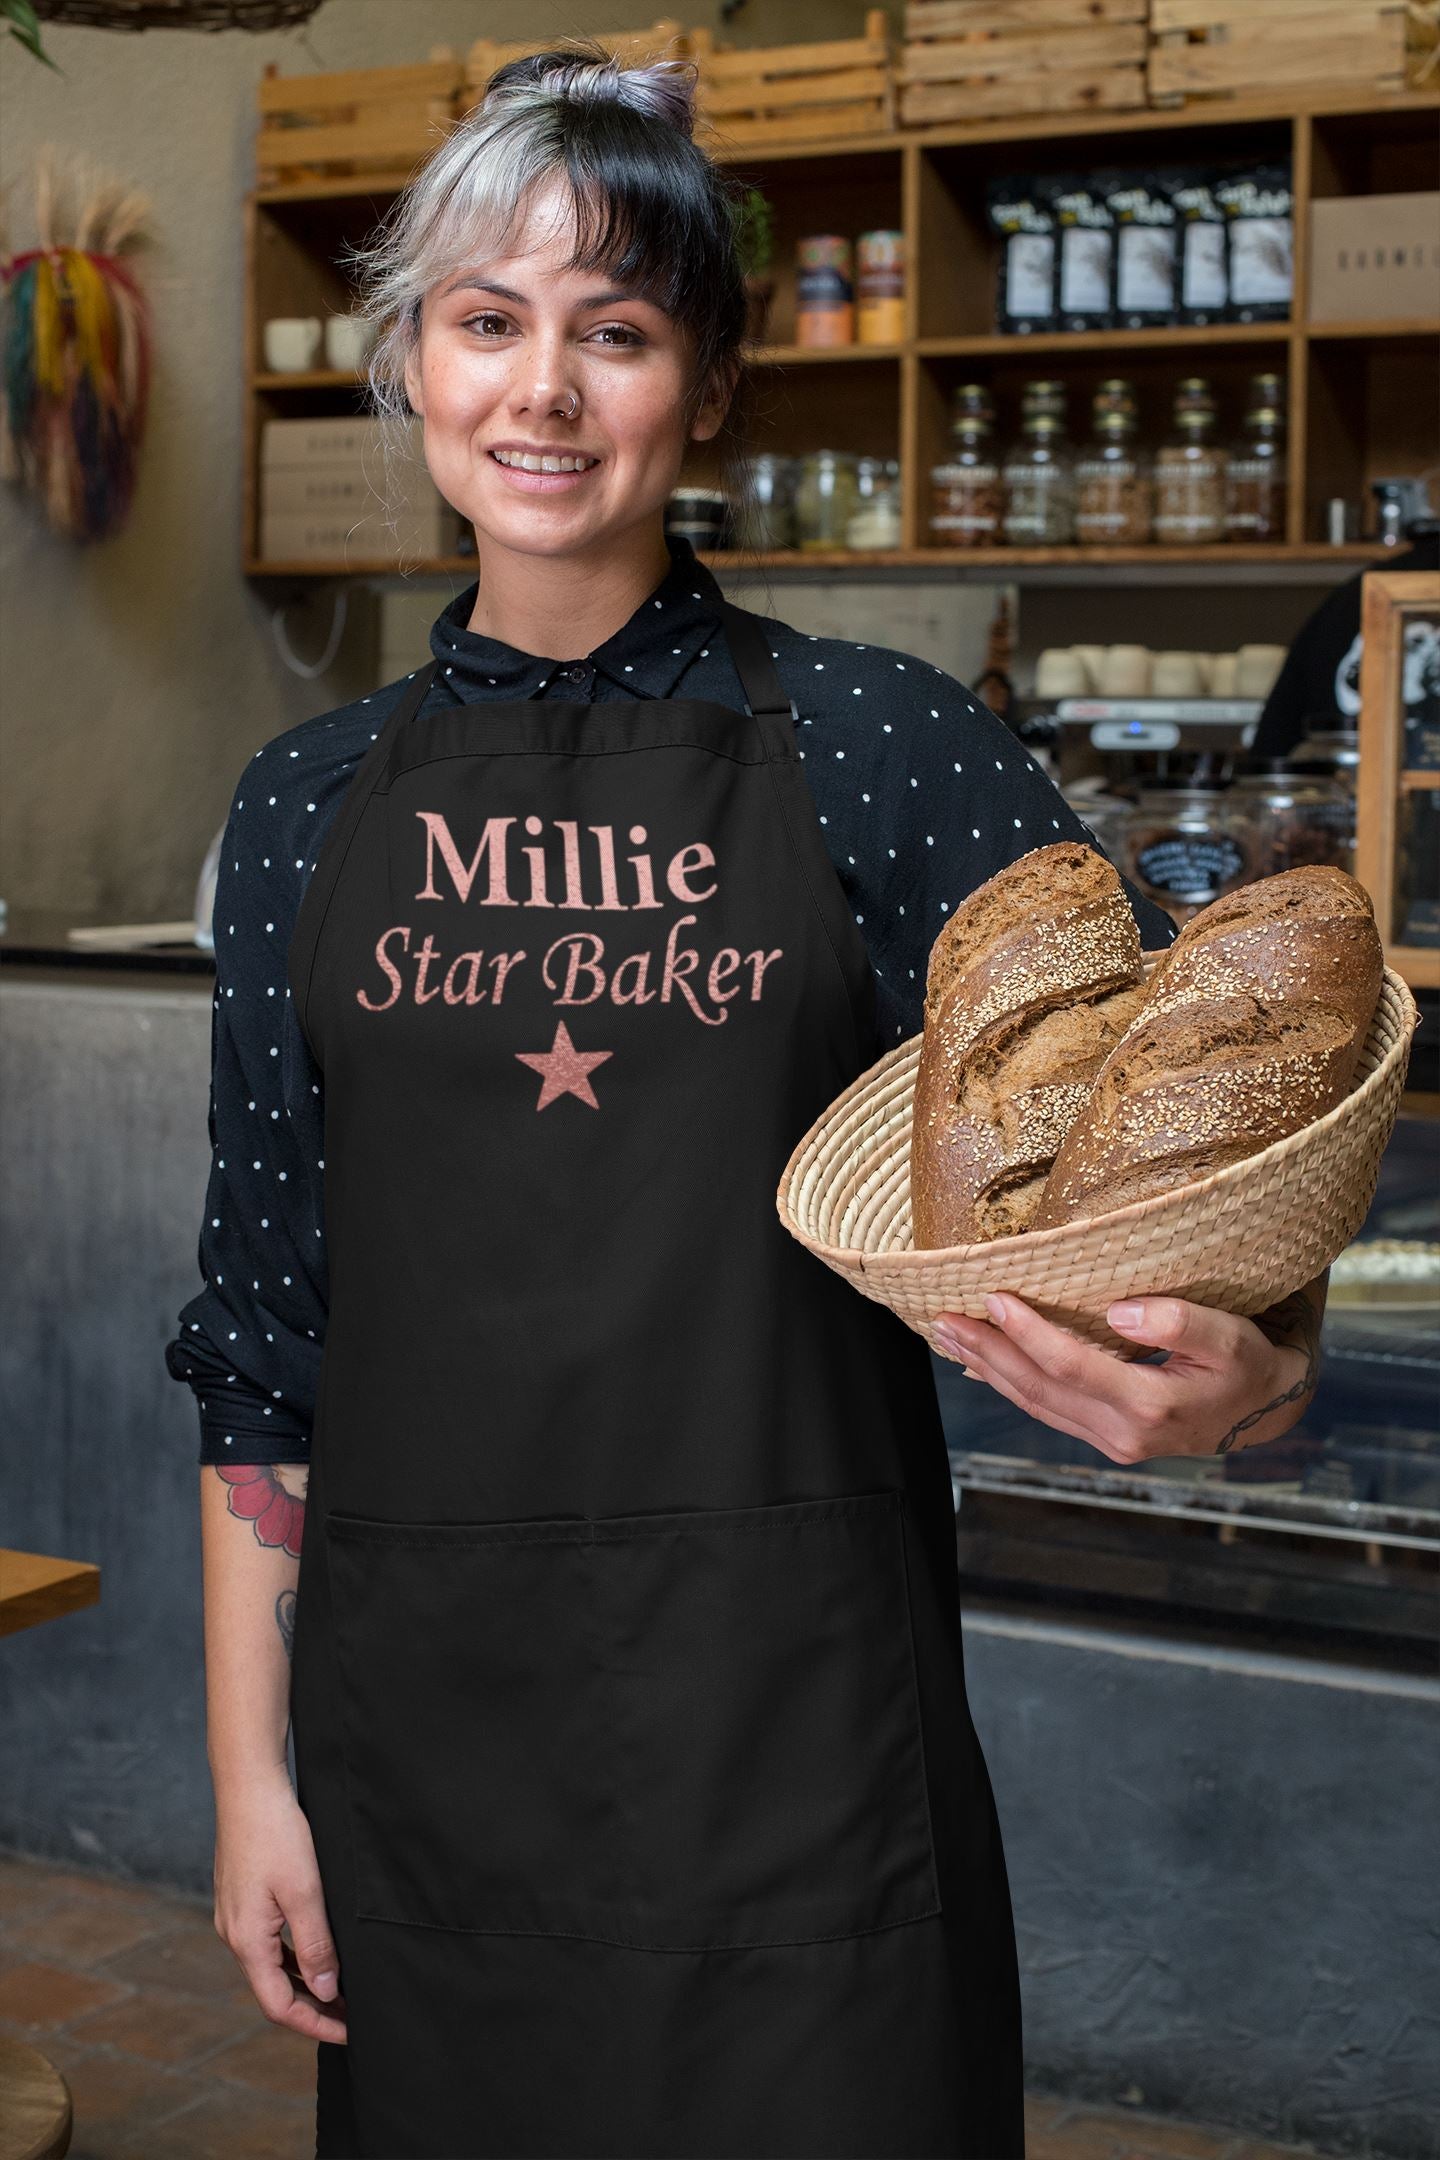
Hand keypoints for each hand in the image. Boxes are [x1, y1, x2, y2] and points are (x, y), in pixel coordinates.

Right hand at [213, 1769, 346, 2042]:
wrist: (248, 1786)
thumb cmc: (276, 1833)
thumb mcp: (305, 1892)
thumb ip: (314, 1944)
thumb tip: (327, 1989)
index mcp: (247, 1941)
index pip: (280, 2005)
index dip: (316, 2023)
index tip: (350, 2031)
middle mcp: (234, 1934)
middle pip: (273, 1990)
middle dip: (313, 2006)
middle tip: (352, 2014)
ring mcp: (235, 1915)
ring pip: (270, 1965)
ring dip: (304, 1981)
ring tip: (341, 1986)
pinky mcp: (241, 1897)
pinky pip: (267, 1942)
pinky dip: (292, 1955)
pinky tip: (315, 1948)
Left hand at [932, 1287, 1320, 1462]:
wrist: (1263, 1411)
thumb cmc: (1246, 1364)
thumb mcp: (1232, 1337)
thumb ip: (1182, 1321)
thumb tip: (1119, 1311)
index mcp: (1150, 1405)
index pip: (1072, 1366)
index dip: (1028, 1333)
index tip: (995, 1297)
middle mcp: (1122, 1433)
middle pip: (1038, 1389)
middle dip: (987, 1352)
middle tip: (943, 1316)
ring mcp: (1110, 1441)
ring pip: (1034, 1404)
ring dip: (988, 1368)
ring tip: (949, 1334)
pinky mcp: (1104, 1437)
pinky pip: (1046, 1411)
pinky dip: (1009, 1385)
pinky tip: (980, 1365)